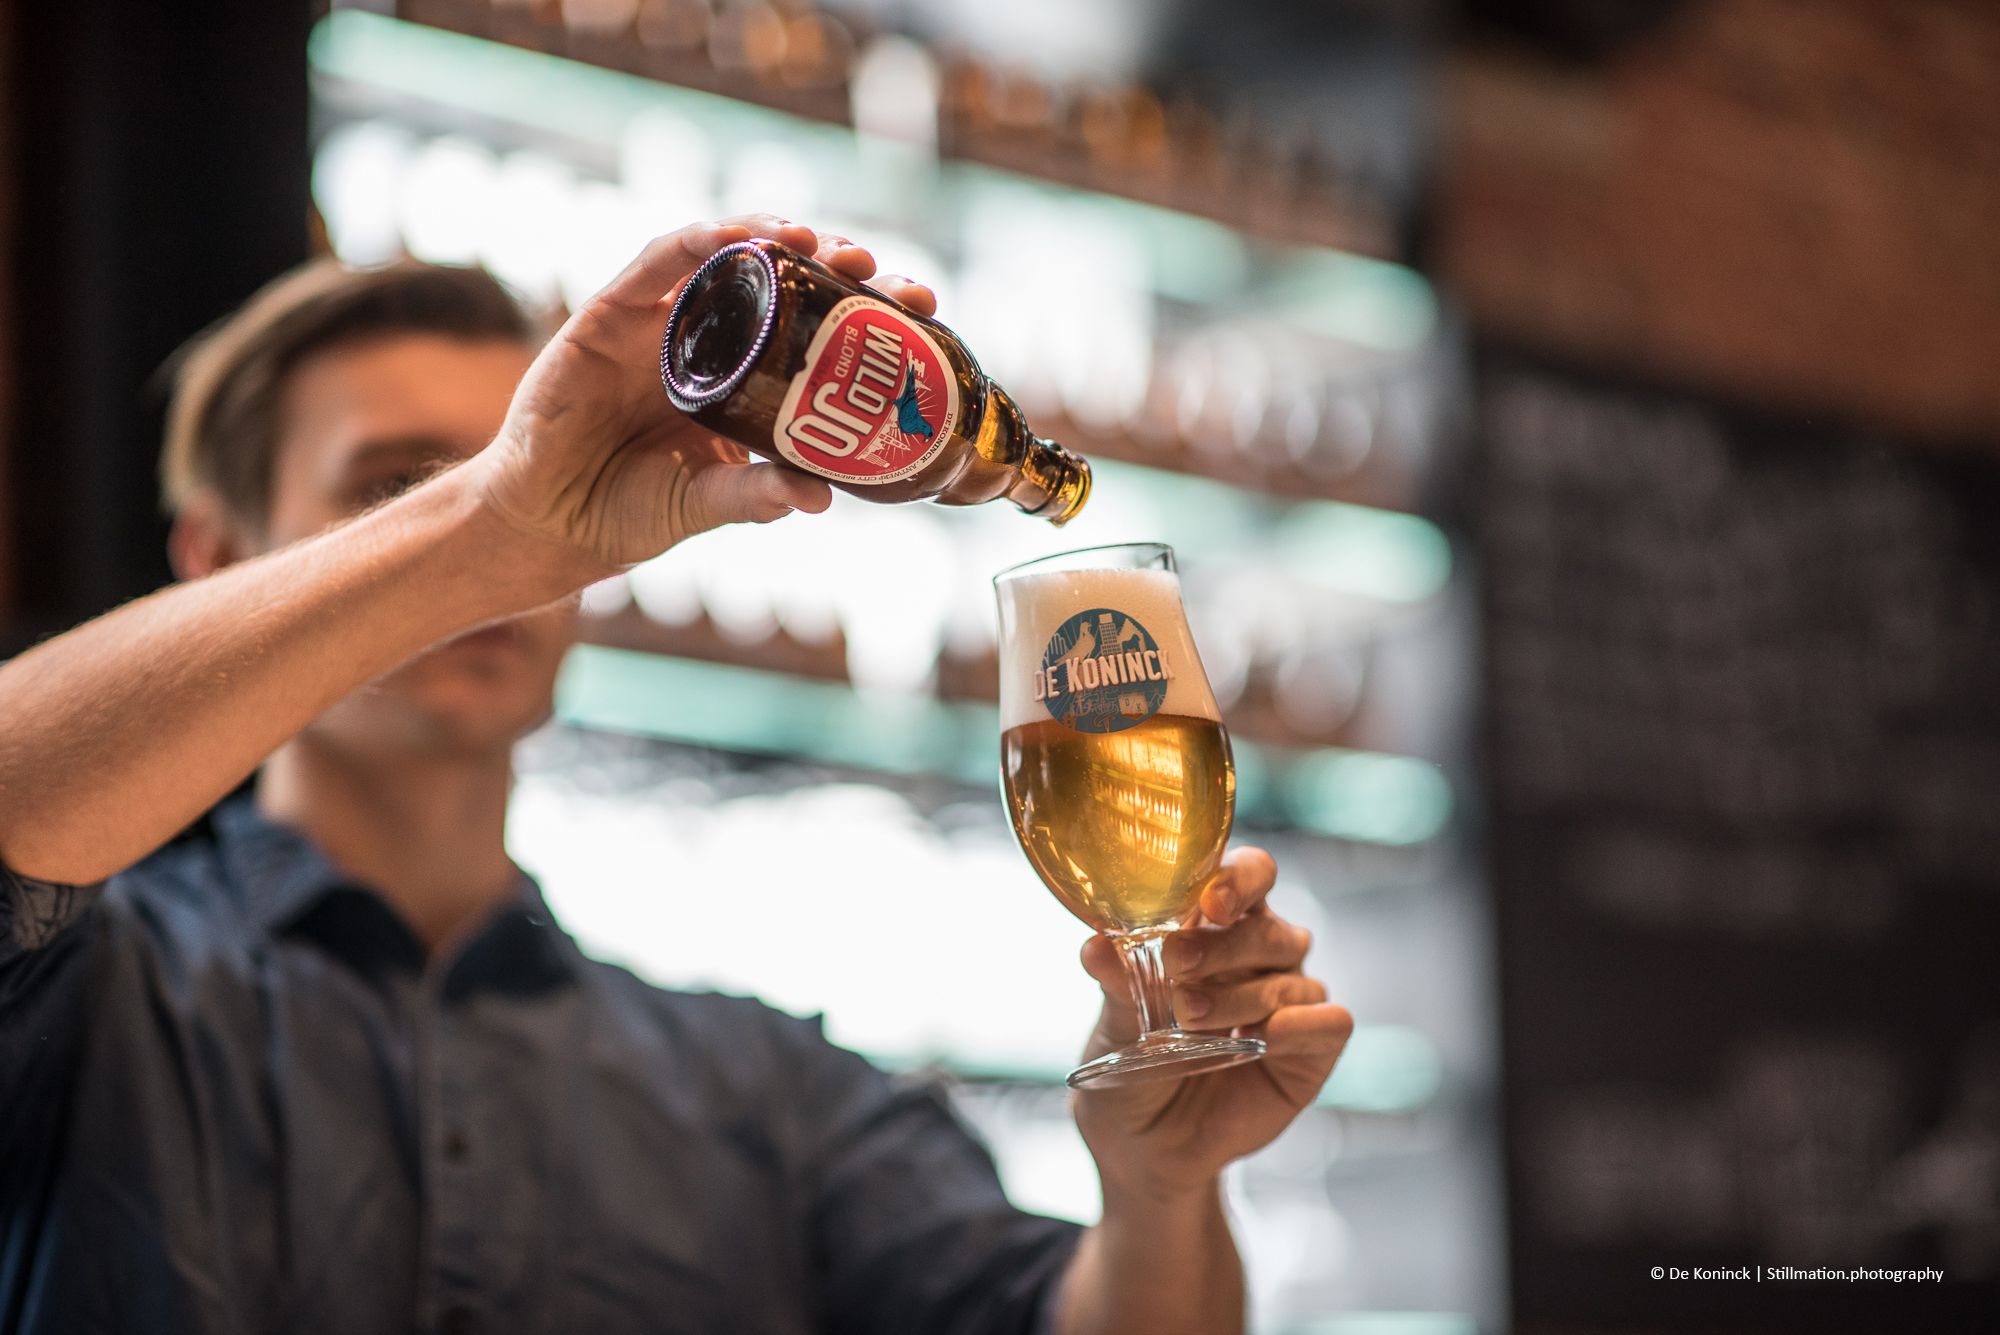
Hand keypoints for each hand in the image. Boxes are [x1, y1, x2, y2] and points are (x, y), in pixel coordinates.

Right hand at [471, 214, 938, 584]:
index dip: (871, 314)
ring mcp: (662, 324)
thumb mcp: (707, 506)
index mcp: (747, 384)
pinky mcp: (609, 315)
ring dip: (770, 237)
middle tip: (878, 269)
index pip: (819, 331)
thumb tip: (822, 499)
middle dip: (833, 265)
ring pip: (724, 257)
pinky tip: (728, 236)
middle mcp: (712, 343)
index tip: (924, 310)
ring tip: (814, 241)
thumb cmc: (629, 514)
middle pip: (783, 284)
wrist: (549, 523)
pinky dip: (692, 241)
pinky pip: (653, 263)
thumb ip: (755, 496)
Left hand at [1072, 848, 1351, 1204]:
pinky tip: (1265, 1038)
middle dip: (1225, 945)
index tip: (1209, 902)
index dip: (1238, 879)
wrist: (1145, 1148)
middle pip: (1269, 926)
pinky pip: (1330, 1022)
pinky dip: (1300, 1025)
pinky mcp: (1313, 1051)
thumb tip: (1095, 946)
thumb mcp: (1117, 1027)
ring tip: (1190, 1019)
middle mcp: (1261, 955)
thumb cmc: (1130, 1069)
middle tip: (1181, 966)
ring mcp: (1291, 1001)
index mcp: (1217, 928)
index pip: (1248, 875)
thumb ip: (1119, 984)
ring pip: (1291, 976)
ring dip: (1241, 995)